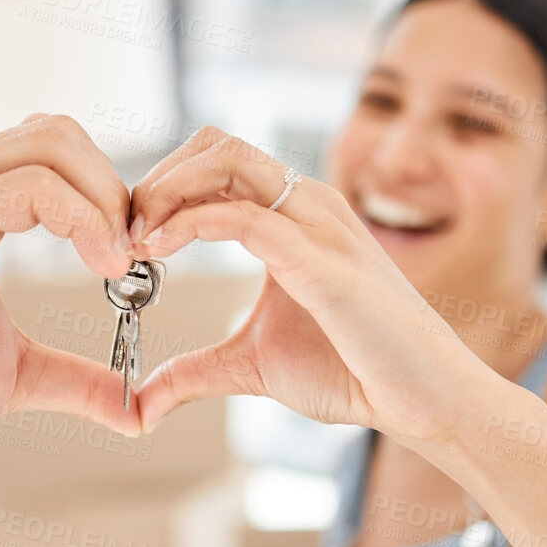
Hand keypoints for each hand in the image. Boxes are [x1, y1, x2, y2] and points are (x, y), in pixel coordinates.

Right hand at [0, 115, 142, 437]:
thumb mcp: (14, 374)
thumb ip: (76, 381)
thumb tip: (138, 410)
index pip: (61, 156)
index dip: (112, 198)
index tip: (140, 261)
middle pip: (62, 133)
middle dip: (116, 188)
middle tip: (139, 256)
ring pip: (52, 143)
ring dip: (104, 197)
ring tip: (120, 261)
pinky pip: (29, 186)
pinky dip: (80, 217)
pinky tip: (100, 266)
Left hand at [128, 126, 497, 448]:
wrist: (423, 400)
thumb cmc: (354, 372)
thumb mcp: (251, 366)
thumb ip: (194, 372)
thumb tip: (141, 402)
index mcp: (296, 216)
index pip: (218, 161)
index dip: (164, 185)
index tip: (128, 234)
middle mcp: (308, 205)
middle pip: (217, 144)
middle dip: (158, 177)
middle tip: (123, 230)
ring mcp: (319, 226)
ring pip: (228, 160)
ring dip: (167, 190)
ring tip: (136, 238)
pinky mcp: (322, 262)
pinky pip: (246, 217)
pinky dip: (191, 224)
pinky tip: (160, 252)